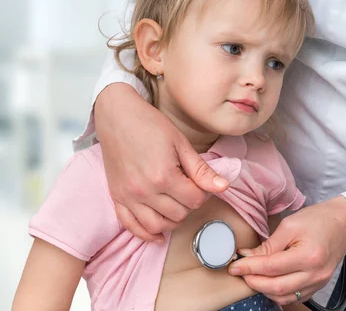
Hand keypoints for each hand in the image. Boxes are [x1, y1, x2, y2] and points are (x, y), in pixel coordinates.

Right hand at [95, 83, 229, 240]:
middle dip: (189, 204)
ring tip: (177, 206)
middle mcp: (144, 191)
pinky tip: (158, 234)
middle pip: (178, 215)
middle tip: (189, 189)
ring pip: (157, 226)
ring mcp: (128, 197)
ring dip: (172, 221)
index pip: (195, 200)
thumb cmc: (151, 125)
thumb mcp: (181, 143)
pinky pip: (131, 226)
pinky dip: (146, 234)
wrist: (118, 116)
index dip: (204, 193)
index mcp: (164, 176)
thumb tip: (224, 187)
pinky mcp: (117, 197)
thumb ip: (202, 170)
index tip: (201, 182)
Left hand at [228, 196, 345, 305]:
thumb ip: (269, 245)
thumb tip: (247, 257)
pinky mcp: (319, 285)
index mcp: (308, 256)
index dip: (249, 268)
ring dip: (264, 289)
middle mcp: (315, 274)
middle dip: (253, 281)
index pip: (271, 267)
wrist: (344, 223)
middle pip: (276, 287)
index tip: (234, 266)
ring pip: (284, 297)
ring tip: (252, 276)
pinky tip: (268, 282)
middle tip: (240, 272)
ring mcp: (318, 282)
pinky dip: (278, 293)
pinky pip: (294, 297)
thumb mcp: (290, 225)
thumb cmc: (319, 219)